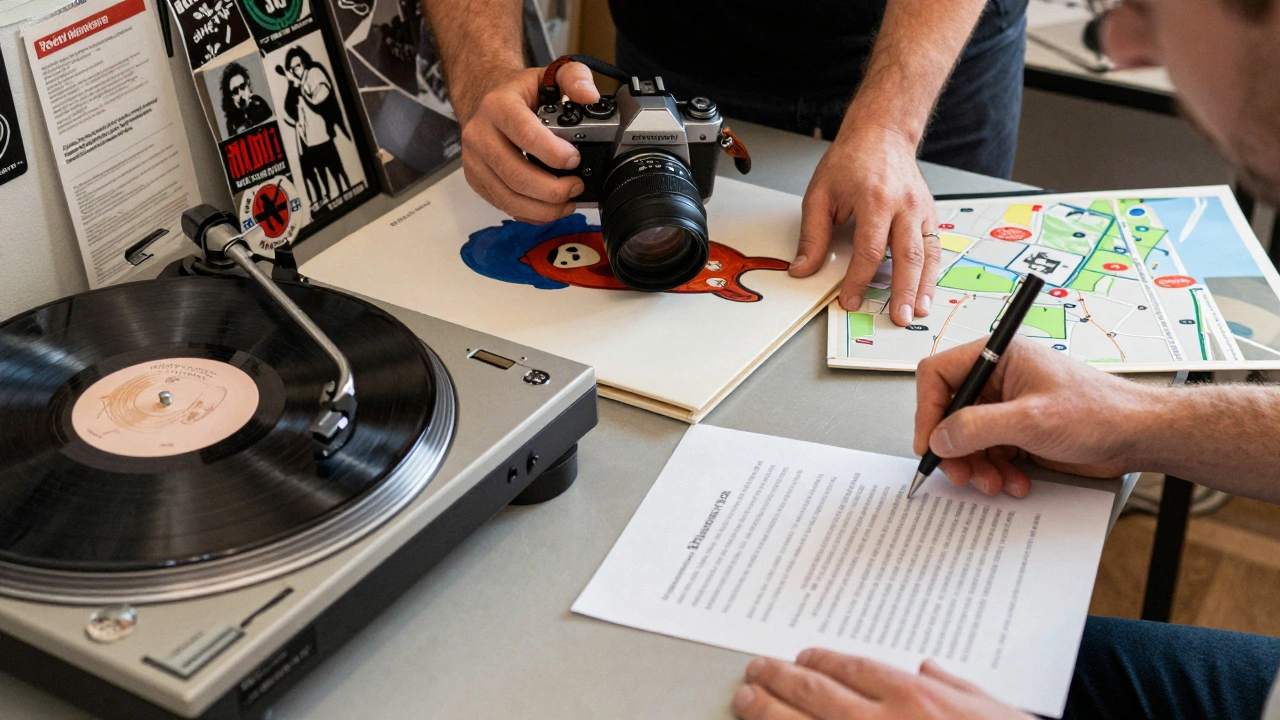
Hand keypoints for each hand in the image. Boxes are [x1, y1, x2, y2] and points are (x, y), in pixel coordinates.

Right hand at [455, 62, 599, 223]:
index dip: (554, 153)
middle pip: (516, 175)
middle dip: (553, 189)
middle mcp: (480, 135)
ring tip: (568, 202)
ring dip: (543, 208)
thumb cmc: (519, 93)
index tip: (575, 160)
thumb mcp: (547, 75)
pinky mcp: (476, 180)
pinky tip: (550, 208)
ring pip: (508, 197)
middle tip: (577, 186)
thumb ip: (574, 77)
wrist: (484, 98)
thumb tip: (589, 96)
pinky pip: (503, 206)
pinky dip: (531, 214)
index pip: (525, 134)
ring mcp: (475, 161)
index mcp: (498, 106)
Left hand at [733, 649, 1033, 719]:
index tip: (802, 657)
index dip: (820, 660)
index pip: (852, 668)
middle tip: (755, 671)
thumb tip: (928, 668)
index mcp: (914, 698)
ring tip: (745, 700)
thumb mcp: (997, 712)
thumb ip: (957, 689)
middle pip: (814, 692)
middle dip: (778, 679)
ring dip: (766, 711)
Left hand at [789, 122, 940, 326]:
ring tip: (919, 311)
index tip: (849, 299)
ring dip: (924, 287)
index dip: (859, 280)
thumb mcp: (820, 193)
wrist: (881, 134)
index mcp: (875, 199)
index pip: (869, 250)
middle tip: (898, 318)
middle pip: (907, 256)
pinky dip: (932, 272)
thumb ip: (812, 234)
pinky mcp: (929, 213)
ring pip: (928, 254)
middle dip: (903, 292)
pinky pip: (934, 246)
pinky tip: (927, 290)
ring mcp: (921, 209)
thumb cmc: (852, 160)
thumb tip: (803, 268)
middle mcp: (904, 205)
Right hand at [914, 337, 1146, 496]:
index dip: (928, 410)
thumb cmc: (1099, 412)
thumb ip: (978, 427)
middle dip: (953, 447)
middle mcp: (997, 379)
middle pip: (948, 412)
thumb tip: (939, 438)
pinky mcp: (1016, 431)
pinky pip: (987, 453)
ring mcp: (1006, 407)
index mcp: (998, 357)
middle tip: (960, 472)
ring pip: (965, 438)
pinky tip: (1014, 482)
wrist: (1137, 436)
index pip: (938, 375)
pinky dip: (994, 471)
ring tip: (993, 482)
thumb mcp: (1031, 420)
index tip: (930, 443)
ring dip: (975, 465)